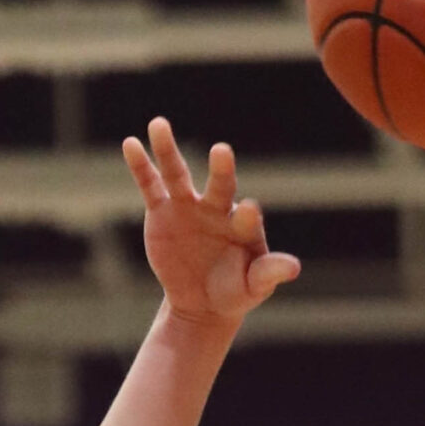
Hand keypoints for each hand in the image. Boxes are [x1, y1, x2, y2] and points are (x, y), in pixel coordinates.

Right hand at [122, 118, 299, 329]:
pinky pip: (150, 185)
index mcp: (244, 225)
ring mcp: (188, 206)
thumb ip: (269, 273)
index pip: (248, 217)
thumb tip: (294, 268)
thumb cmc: (235, 291)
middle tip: (222, 151)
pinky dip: (140, 166)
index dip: (248, 216)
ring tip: (159, 124)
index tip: (248, 211)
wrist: (202, 301)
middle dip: (222, 169)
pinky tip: (130, 144)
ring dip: (168, 150)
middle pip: (221, 184)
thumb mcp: (254, 287)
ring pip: (179, 173)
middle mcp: (217, 208)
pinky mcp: (162, 211)